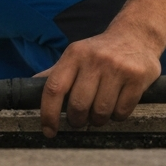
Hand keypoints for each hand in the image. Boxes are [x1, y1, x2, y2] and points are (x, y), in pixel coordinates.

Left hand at [36, 28, 162, 137]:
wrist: (137, 35)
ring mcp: (117, 68)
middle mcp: (94, 59)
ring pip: (100, 112)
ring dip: (98, 120)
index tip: (49, 131)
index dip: (48, 114)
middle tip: (80, 120)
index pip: (54, 88)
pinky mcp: (137, 77)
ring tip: (100, 111)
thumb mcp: (76, 55)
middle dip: (77, 120)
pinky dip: (117, 116)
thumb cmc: (101, 51)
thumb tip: (29, 88)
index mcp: (74, 54)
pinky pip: (122, 111)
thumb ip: (55, 73)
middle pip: (78, 106)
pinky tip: (117, 104)